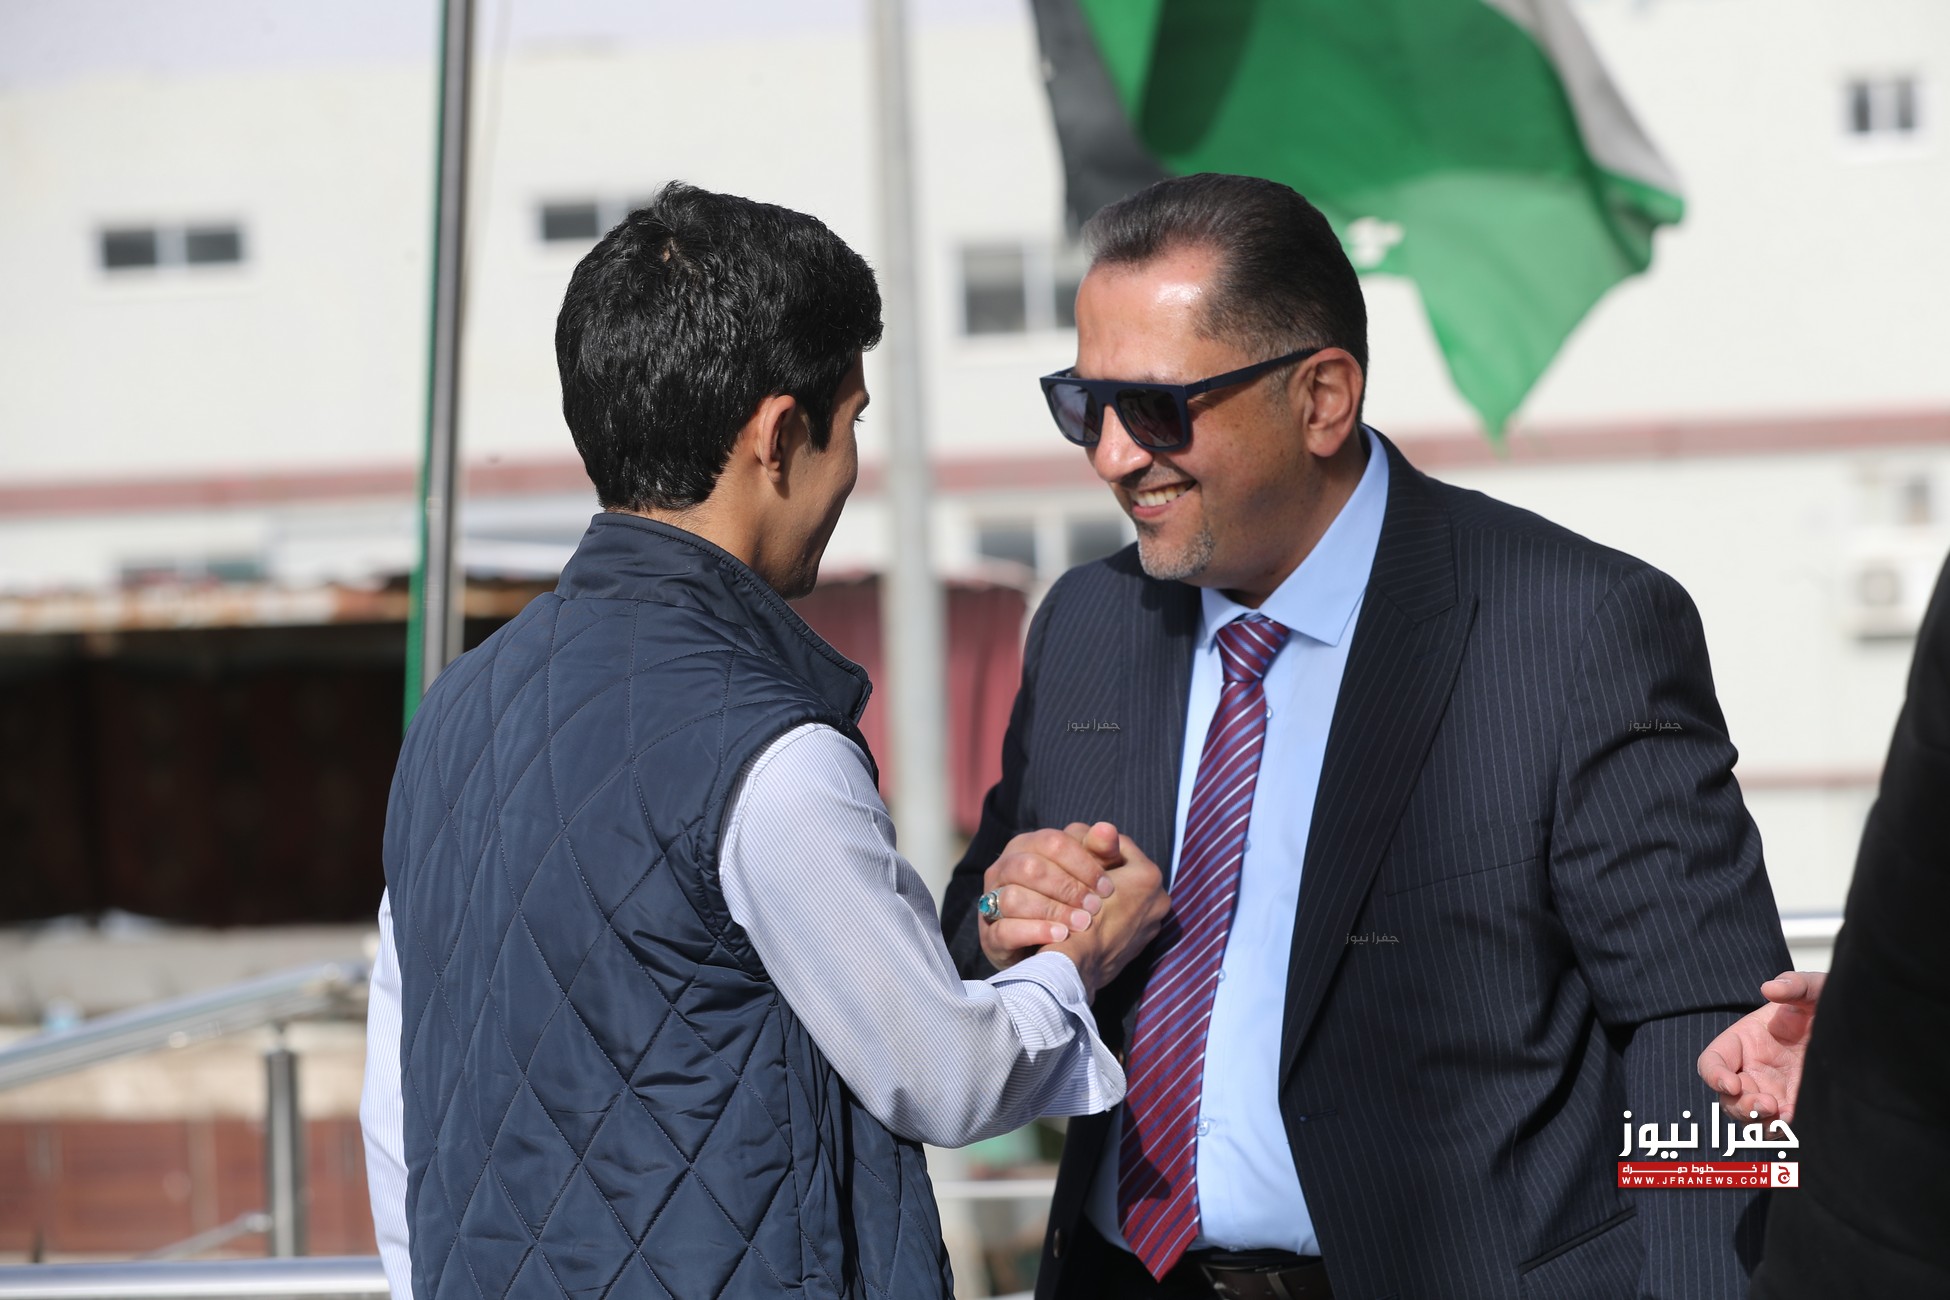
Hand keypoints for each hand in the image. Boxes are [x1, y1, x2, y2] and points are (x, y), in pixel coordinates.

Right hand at [976, 823, 1121, 970]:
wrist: (1051, 948)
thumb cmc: (1072, 899)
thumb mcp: (1090, 873)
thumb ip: (1100, 851)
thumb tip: (1107, 829)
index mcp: (1026, 846)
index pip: (1052, 842)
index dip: (1083, 863)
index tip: (1107, 887)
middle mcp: (1003, 869)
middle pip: (1030, 868)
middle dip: (1067, 887)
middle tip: (1095, 907)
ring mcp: (991, 903)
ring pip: (1013, 898)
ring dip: (1052, 911)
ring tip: (1081, 924)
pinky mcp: (990, 937)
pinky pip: (1005, 931)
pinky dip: (1035, 932)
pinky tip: (1060, 936)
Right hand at [1043, 835, 1167, 1000]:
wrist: (1075, 968)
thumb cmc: (1076, 918)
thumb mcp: (1083, 875)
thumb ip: (1095, 847)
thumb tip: (1106, 826)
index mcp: (1150, 878)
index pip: (1120, 844)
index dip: (1094, 845)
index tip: (1075, 849)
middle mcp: (1159, 901)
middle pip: (1127, 870)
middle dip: (1104, 869)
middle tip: (1080, 872)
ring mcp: (1151, 925)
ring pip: (1127, 894)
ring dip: (1108, 891)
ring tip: (1083, 894)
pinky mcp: (1140, 944)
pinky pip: (1125, 916)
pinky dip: (1111, 913)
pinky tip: (1090, 915)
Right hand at [1696, 970, 1825, 1123]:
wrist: (1856, 1029)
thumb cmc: (1824, 1006)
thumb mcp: (1814, 990)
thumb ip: (1794, 984)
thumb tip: (1769, 988)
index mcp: (1744, 1041)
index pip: (1712, 1062)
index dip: (1714, 1075)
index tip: (1731, 1084)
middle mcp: (1752, 1070)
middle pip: (1728, 1097)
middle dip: (1740, 1104)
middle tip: (1766, 1103)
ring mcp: (1773, 1091)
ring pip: (1750, 1116)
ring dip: (1758, 1120)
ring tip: (1781, 1114)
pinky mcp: (1795, 1106)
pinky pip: (1780, 1125)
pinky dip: (1783, 1127)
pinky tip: (1797, 1119)